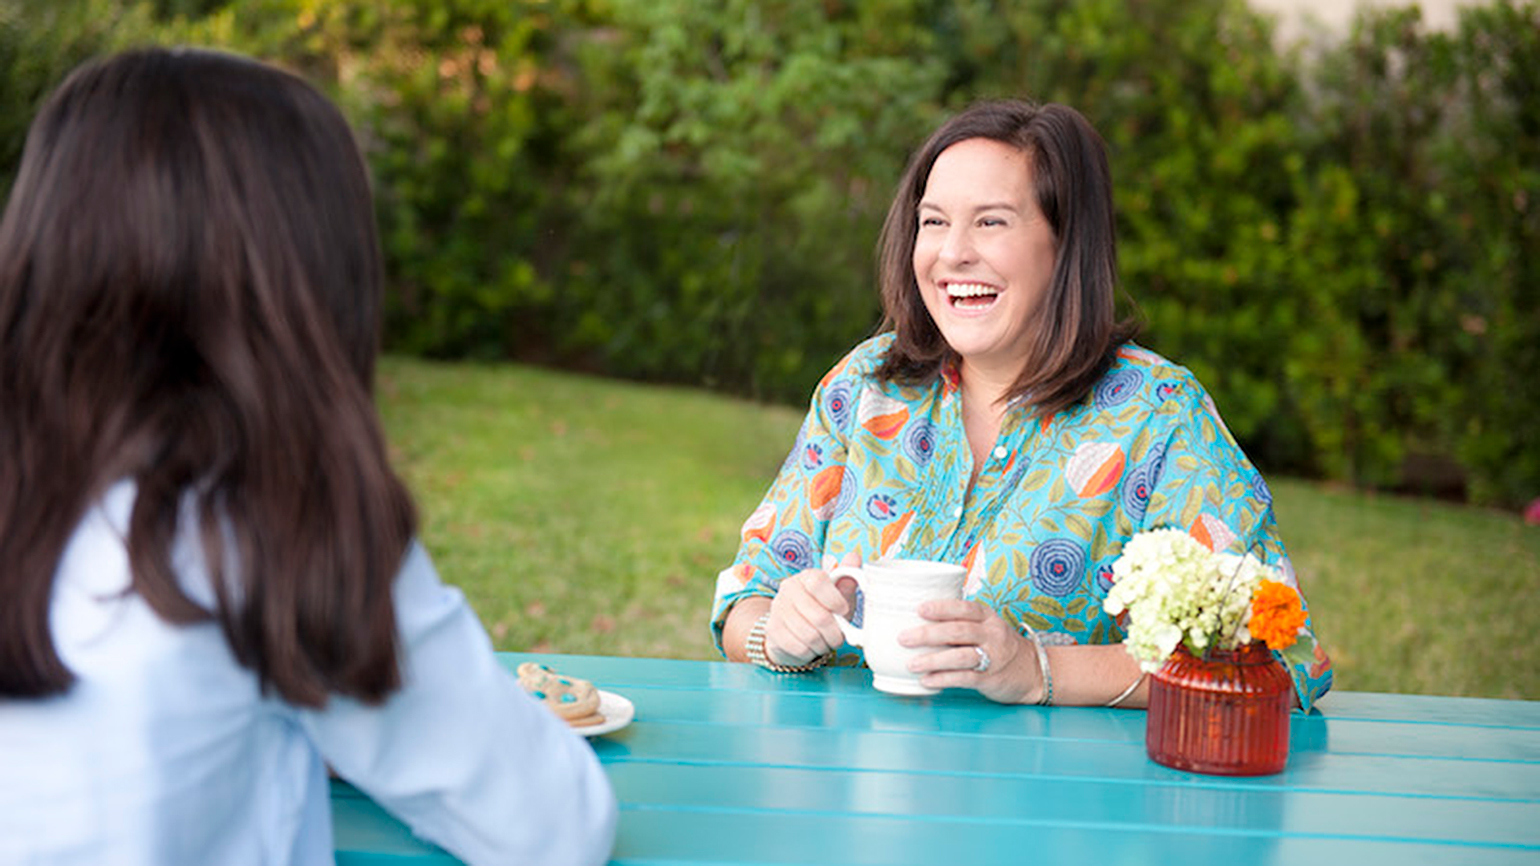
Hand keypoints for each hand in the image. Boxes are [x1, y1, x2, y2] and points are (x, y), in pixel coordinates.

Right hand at [763, 552, 861, 666]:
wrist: (794, 630)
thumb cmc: (823, 610)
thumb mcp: (839, 595)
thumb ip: (848, 578)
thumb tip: (854, 557)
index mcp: (806, 576)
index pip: (818, 582)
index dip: (835, 600)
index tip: (843, 611)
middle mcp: (788, 589)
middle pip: (819, 616)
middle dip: (835, 632)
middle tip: (839, 636)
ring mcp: (778, 609)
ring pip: (810, 635)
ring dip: (824, 644)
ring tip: (826, 642)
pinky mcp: (773, 630)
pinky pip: (799, 647)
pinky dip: (811, 652)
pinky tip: (812, 647)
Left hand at [899, 599, 1041, 703]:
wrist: (1032, 671)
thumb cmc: (999, 646)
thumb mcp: (986, 627)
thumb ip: (960, 623)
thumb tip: (917, 621)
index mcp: (988, 617)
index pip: (964, 608)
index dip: (941, 608)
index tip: (919, 609)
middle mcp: (992, 634)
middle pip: (958, 631)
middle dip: (928, 634)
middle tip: (904, 638)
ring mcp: (993, 657)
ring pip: (960, 656)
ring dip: (933, 660)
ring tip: (911, 663)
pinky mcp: (990, 679)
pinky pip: (963, 678)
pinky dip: (943, 679)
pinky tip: (926, 680)